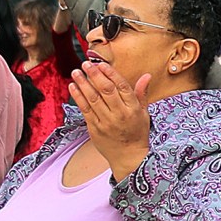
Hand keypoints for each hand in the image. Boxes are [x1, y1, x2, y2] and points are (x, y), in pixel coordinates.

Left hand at [68, 59, 155, 181]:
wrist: (128, 156)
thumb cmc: (137, 133)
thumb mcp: (144, 113)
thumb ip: (142, 93)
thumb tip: (147, 75)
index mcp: (133, 108)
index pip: (122, 86)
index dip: (110, 74)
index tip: (101, 64)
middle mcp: (119, 114)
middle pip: (105, 90)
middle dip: (94, 75)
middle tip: (86, 64)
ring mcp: (106, 122)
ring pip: (92, 98)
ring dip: (83, 83)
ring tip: (76, 72)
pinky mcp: (94, 128)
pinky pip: (85, 110)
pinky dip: (78, 97)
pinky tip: (73, 86)